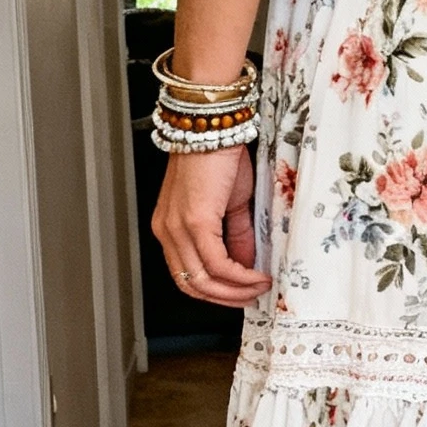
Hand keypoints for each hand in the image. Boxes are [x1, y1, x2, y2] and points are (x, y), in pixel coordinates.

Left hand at [152, 145, 270, 304]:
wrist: (214, 127)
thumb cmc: (217, 155)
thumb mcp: (229, 203)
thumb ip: (235, 236)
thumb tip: (244, 265)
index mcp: (170, 227)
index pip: (185, 274)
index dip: (214, 291)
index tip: (240, 293)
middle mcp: (167, 231)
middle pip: (191, 285)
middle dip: (225, 298)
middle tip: (252, 298)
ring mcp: (178, 228)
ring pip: (202, 280)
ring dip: (234, 291)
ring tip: (259, 288)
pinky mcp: (195, 221)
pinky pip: (217, 263)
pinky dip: (239, 276)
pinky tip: (256, 275)